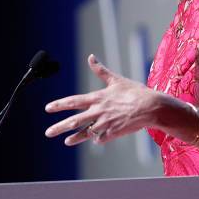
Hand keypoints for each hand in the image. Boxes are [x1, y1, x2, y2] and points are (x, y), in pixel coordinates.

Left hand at [44, 54, 159, 144]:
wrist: (150, 107)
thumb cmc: (135, 92)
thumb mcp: (116, 79)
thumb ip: (100, 70)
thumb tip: (91, 57)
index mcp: (97, 98)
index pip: (73, 102)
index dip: (59, 105)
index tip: (48, 108)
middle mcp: (98, 112)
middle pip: (74, 121)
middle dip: (59, 127)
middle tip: (48, 132)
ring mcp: (105, 124)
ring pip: (85, 133)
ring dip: (74, 138)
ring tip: (66, 141)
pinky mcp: (113, 133)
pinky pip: (101, 138)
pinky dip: (97, 139)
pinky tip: (94, 140)